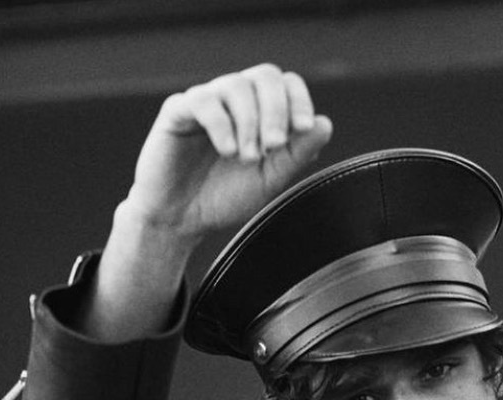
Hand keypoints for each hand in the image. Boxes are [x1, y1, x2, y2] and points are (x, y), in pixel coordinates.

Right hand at [85, 64, 331, 339]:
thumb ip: (296, 155)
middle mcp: (234, 100)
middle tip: (274, 147)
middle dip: (276, 111)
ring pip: (236, 85)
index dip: (298, 101)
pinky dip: (221, 124)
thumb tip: (325, 124)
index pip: (285, 84)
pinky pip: (203, 101)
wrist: (180, 219)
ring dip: (249, 122)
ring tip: (246, 158)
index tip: (303, 129)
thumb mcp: (269, 181)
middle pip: (265, 76)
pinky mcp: (178, 111)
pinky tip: (227, 150)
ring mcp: (206, 101)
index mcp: (259, 111)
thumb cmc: (223, 198)